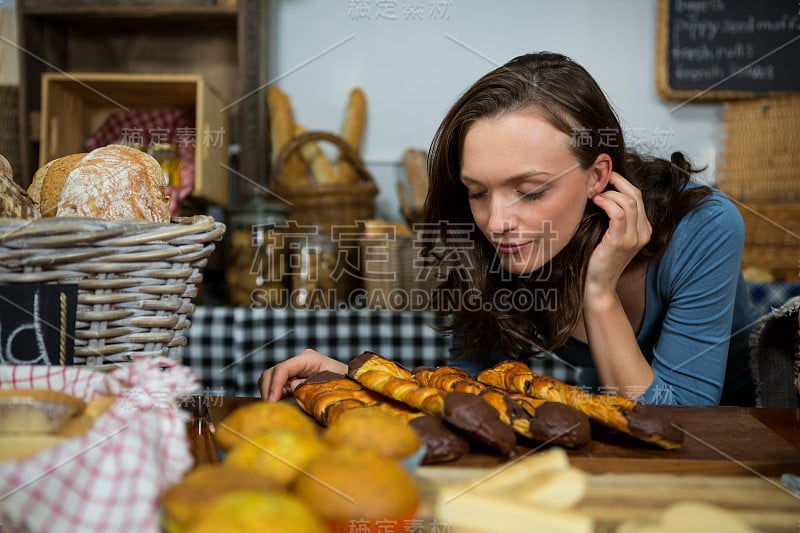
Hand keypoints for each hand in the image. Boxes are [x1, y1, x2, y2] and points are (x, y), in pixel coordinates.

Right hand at [258, 349, 346, 400]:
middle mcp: (298, 362)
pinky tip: (280, 405)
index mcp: (308, 358)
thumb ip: (310, 385)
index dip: (275, 384)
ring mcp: (294, 371)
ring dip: (269, 393)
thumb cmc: (346, 384)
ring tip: (276, 407)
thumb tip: (290, 388)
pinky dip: (274, 396)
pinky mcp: (292, 381)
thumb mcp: (330, 384)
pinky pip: (275, 387)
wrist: (354, 387)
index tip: (272, 400)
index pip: (283, 368)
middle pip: (271, 372)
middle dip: (268, 389)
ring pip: (269, 379)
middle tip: (270, 407)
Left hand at [586, 172, 651, 294]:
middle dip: (617, 182)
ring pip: (629, 202)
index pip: (638, 197)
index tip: (606, 177)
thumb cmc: (599, 258)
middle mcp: (643, 232)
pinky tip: (596, 202)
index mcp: (644, 229)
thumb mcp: (611, 234)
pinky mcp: (622, 242)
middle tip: (600, 177)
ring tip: (594, 193)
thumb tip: (602, 191)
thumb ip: (615, 217)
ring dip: (609, 193)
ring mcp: (635, 238)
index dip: (622, 183)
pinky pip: (619, 213)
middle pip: (636, 195)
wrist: (598, 284)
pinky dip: (607, 203)